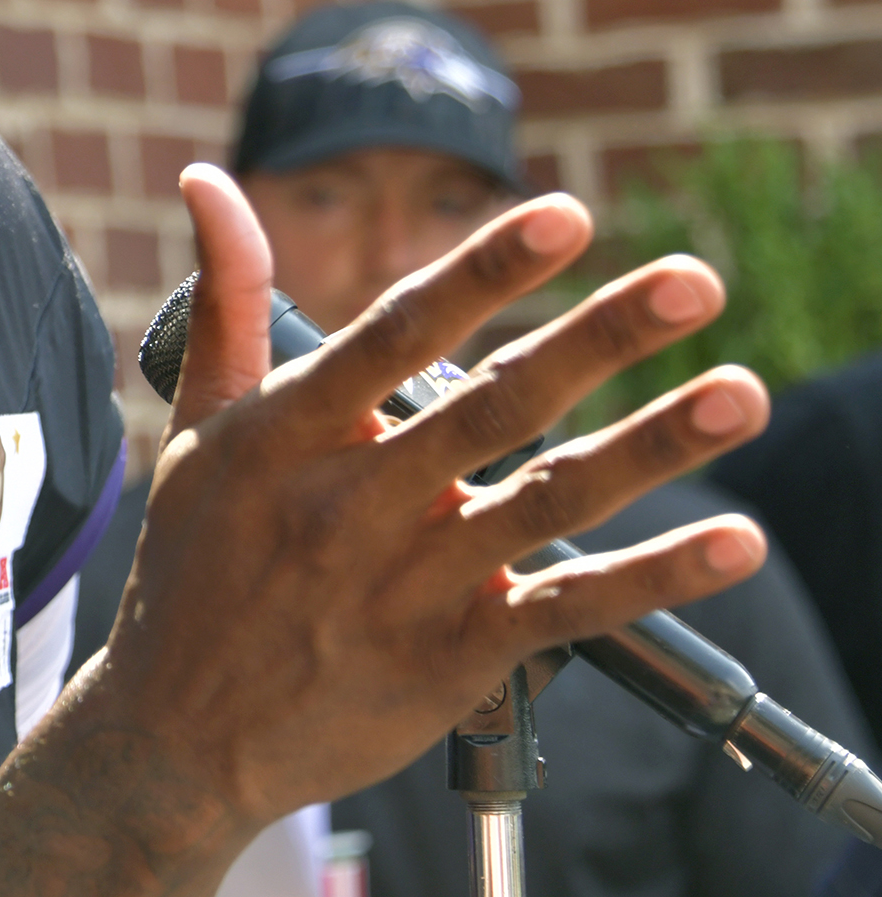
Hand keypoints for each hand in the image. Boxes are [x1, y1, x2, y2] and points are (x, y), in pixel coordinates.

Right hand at [0, 166, 767, 894]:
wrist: (177, 737)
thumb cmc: (192, 566)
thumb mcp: (195, 426)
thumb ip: (227, 300)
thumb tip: (209, 180)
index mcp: (288, 434)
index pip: (396, 335)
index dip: (483, 274)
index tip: (565, 216)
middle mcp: (354, 503)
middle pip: (494, 405)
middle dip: (599, 337)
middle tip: (694, 280)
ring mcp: (409, 583)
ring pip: (548, 500)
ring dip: (653, 445)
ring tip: (740, 395)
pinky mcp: (452, 657)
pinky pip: (569, 610)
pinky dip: (654, 577)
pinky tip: (730, 543)